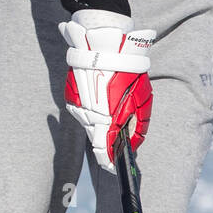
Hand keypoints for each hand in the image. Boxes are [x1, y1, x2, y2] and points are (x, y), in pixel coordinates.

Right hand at [59, 10, 154, 168]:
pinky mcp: (71, 96)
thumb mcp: (141, 99)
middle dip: (107, 142)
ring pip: (88, 124)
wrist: (105, 44)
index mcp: (108, 117)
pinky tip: (100, 99)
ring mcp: (77, 105)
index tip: (113, 168)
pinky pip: (82, 111)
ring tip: (110, 109)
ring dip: (99, 124)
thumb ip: (137, 125)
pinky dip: (91, 110)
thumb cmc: (128, 70)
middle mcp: (89, 114)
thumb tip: (132, 145)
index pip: (105, 150)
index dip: (109, 162)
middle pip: (96, 138)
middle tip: (116, 141)